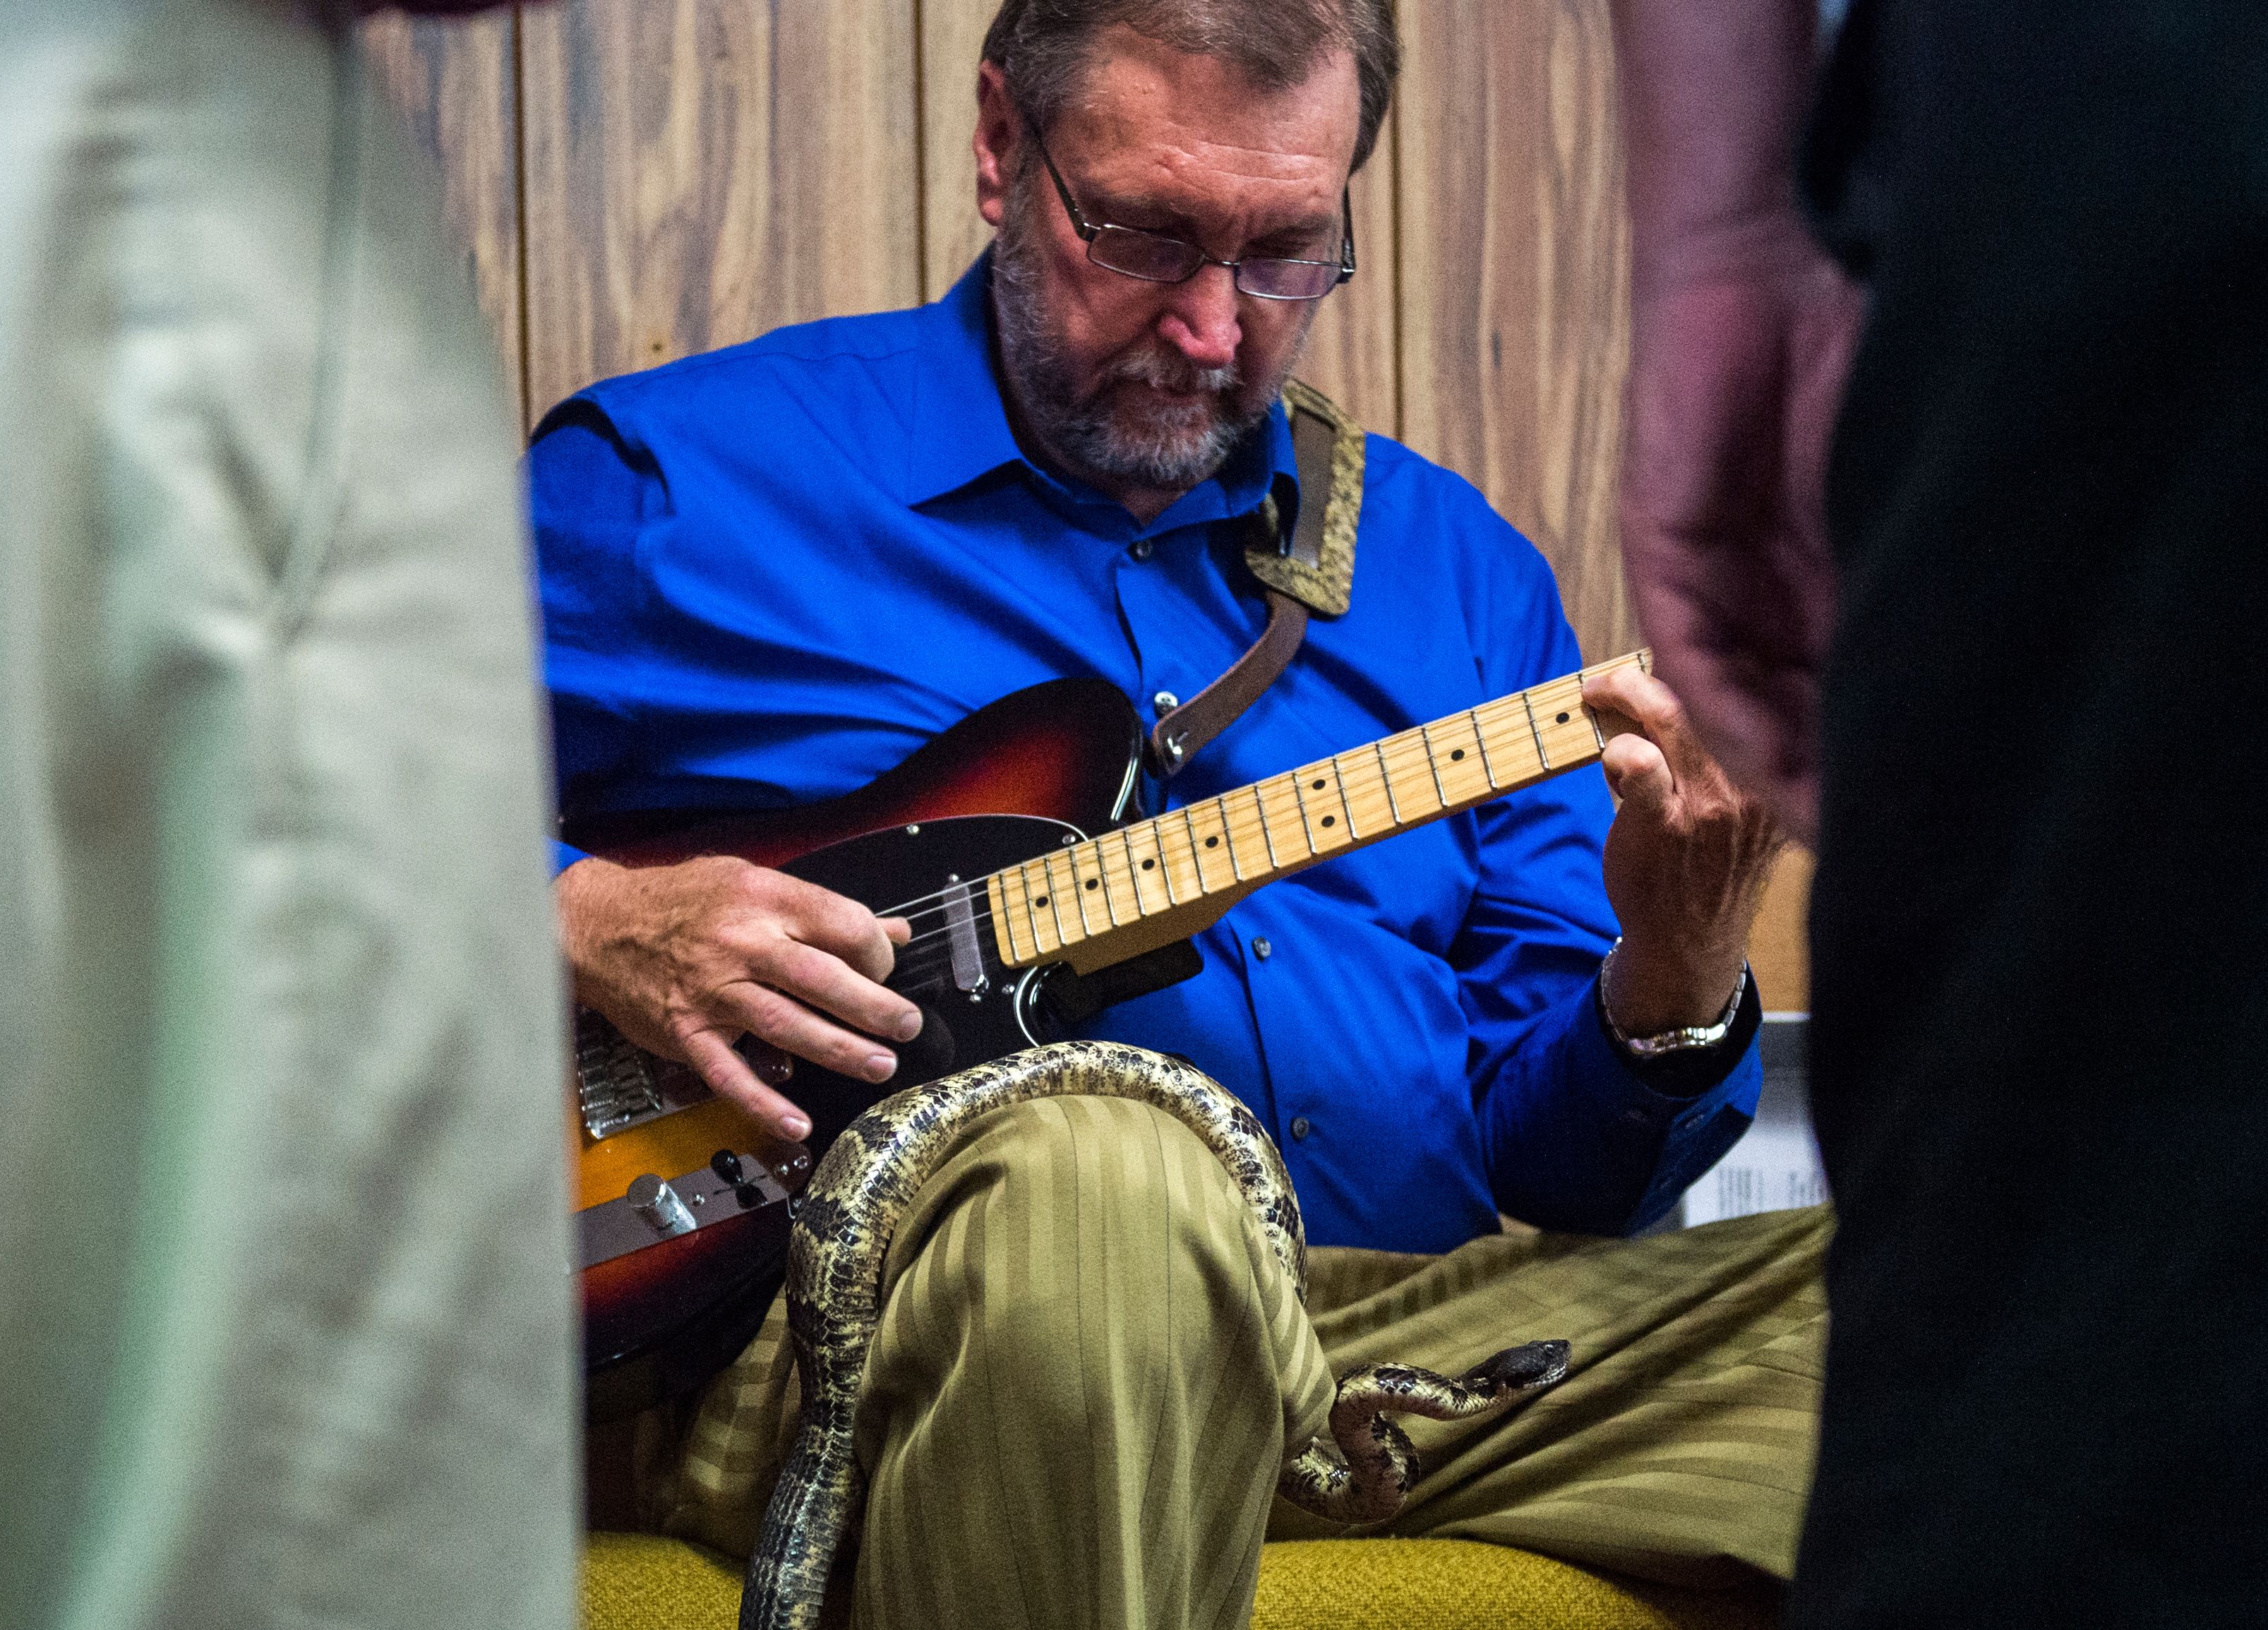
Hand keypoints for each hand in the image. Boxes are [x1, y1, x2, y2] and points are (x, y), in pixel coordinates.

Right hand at [556, 855, 922, 1139]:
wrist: (596, 925)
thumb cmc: (678, 900)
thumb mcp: (752, 882)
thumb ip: (825, 910)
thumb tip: (895, 932)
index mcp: (763, 898)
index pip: (841, 924)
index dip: (875, 953)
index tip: (885, 972)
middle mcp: (740, 943)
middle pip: (821, 978)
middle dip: (873, 1007)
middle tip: (906, 1027)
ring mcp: (712, 991)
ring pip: (786, 1025)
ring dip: (839, 1050)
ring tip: (879, 1065)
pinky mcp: (686, 1032)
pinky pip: (729, 1074)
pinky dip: (762, 1103)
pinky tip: (796, 1123)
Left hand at [1584, 665, 1782, 1036]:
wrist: (1691, 937)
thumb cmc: (1710, 858)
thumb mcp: (1742, 800)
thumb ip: (1724, 747)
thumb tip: (1675, 683)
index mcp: (1780, 767)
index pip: (1754, 685)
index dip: (1712, 653)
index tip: (1676, 647)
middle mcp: (1755, 779)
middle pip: (1711, 688)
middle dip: (1661, 663)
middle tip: (1622, 673)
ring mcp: (1712, 800)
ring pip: (1670, 712)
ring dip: (1627, 692)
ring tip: (1601, 693)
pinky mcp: (1666, 820)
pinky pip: (1636, 760)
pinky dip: (1616, 747)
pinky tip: (1612, 758)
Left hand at [1619, 225, 1863, 845]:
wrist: (1755, 267)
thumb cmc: (1840, 352)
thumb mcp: (1885, 487)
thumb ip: (1897, 572)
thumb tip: (1957, 661)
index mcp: (1818, 572)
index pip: (1843, 684)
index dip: (1873, 748)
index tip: (1920, 812)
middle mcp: (1758, 588)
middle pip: (1789, 708)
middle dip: (1827, 777)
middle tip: (1873, 846)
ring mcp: (1706, 575)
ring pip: (1736, 699)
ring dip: (1775, 766)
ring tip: (1820, 828)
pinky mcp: (1664, 553)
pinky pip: (1689, 655)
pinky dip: (1724, 711)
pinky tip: (1760, 761)